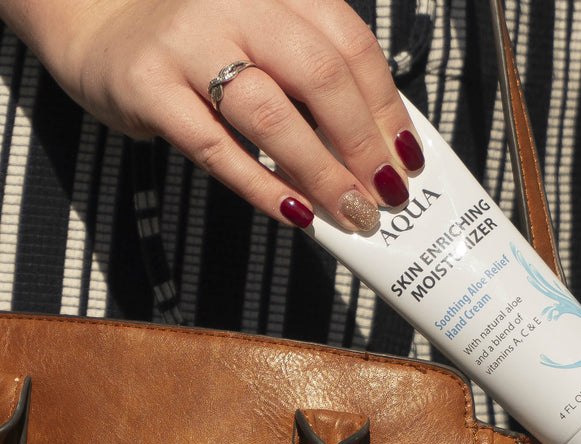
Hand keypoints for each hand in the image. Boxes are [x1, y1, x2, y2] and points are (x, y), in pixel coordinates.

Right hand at [19, 0, 422, 229]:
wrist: (100, 28)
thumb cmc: (204, 46)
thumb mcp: (265, 38)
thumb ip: (315, 76)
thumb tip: (380, 149)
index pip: (352, 45)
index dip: (388, 108)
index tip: (407, 159)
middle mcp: (236, 2)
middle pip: (320, 75)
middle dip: (363, 144)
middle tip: (385, 195)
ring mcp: (188, 40)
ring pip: (272, 113)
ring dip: (321, 173)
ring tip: (351, 212)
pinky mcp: (148, 85)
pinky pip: (216, 148)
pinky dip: (262, 187)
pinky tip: (295, 213)